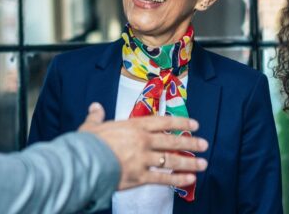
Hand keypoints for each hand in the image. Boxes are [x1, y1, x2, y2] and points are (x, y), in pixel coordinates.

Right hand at [79, 102, 208, 189]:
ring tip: (203, 164)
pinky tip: (190, 179)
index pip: (163, 122)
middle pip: (172, 141)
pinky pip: (163, 179)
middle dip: (190, 143)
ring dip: (189, 162)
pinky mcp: (140, 177)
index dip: (181, 123)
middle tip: (204, 144)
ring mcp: (143, 159)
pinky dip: (178, 180)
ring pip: (171, 160)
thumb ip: (97, 116)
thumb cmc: (88, 144)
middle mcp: (143, 141)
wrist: (84, 162)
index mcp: (134, 126)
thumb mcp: (92, 126)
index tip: (194, 124)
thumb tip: (95, 107)